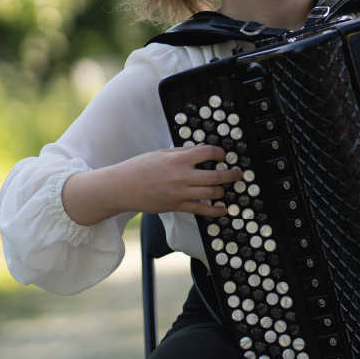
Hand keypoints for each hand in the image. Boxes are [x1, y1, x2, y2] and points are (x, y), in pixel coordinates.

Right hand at [63, 144, 242, 225]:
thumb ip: (184, 152)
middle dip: (231, 174)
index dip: (221, 153)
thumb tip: (202, 149)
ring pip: (212, 192)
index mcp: (178, 160)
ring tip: (228, 187)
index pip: (209, 153)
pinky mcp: (177, 206)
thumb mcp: (162, 154)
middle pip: (216, 175)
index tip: (224, 155)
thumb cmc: (139, 168)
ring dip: (224, 190)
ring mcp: (181, 193)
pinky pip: (201, 210)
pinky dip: (215, 210)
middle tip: (238, 173)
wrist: (121, 188)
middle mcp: (182, 177)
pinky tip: (223, 210)